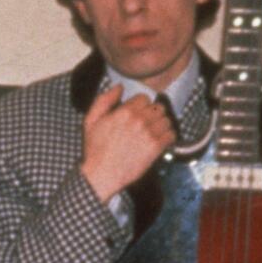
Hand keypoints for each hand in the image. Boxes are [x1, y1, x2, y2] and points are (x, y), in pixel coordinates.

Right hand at [78, 86, 175, 202]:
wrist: (101, 175)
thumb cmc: (95, 150)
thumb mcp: (90, 121)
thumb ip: (104, 100)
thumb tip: (119, 87)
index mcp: (124, 111)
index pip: (144, 98)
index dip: (141, 105)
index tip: (138, 114)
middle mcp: (139, 120)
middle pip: (158, 107)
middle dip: (153, 114)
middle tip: (147, 123)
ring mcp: (149, 133)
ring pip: (166, 120)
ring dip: (162, 125)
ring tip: (154, 132)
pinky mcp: (156, 147)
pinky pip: (171, 135)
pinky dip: (168, 137)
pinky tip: (160, 141)